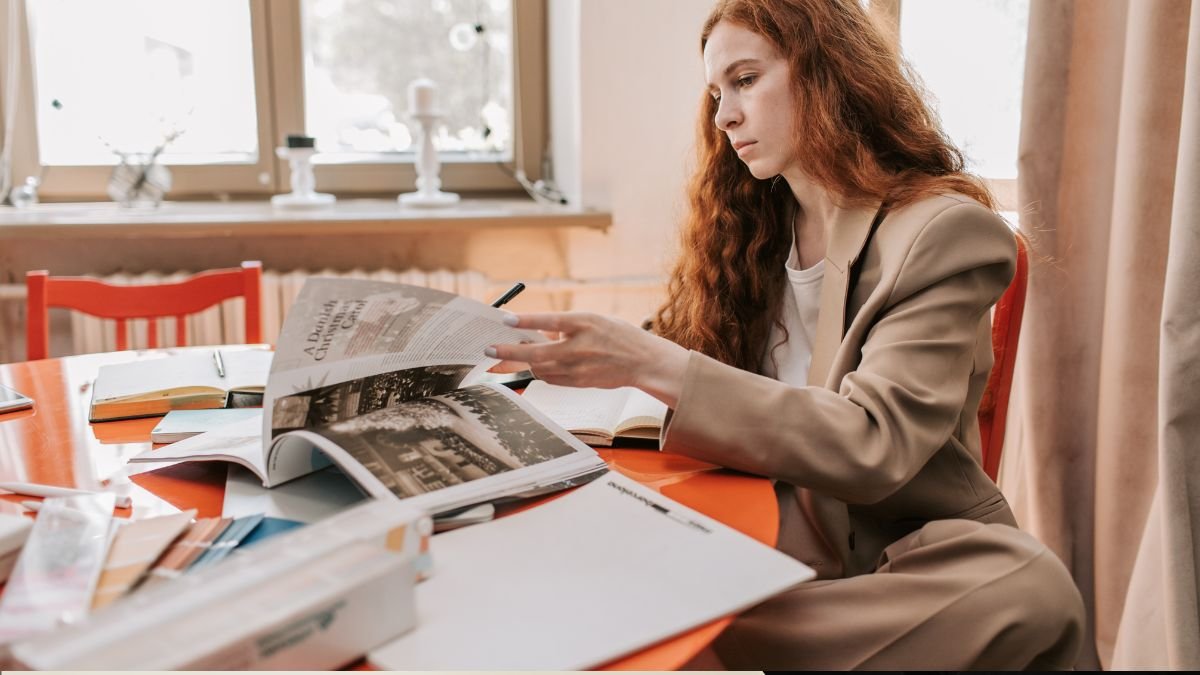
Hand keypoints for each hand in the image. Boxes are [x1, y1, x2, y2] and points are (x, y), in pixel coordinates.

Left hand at [486, 312, 689, 407]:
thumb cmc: (619, 337)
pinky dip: (542, 370)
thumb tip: (541, 330)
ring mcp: (578, 368)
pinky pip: (551, 378)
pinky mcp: (578, 383)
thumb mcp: (594, 321)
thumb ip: (567, 325)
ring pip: (540, 367)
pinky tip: (540, 364)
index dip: (525, 320)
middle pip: (536, 352)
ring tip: (514, 353)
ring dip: (526, 361)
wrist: (643, 362)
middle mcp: (579, 347)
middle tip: (489, 350)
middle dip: (509, 352)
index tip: (505, 320)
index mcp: (584, 323)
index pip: (549, 320)